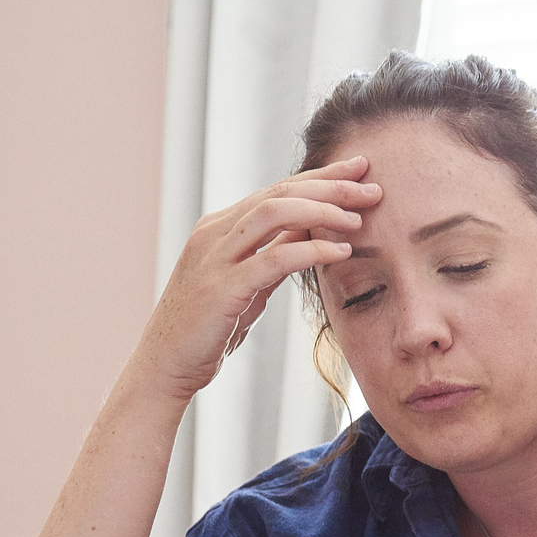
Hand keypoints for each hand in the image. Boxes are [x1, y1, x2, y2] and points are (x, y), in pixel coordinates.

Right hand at [131, 157, 381, 400]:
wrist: (164, 366)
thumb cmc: (207, 329)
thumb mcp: (248, 284)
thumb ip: (274, 256)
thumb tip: (311, 233)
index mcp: (220, 228)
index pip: (277, 190)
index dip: (320, 178)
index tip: (358, 170)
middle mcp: (215, 233)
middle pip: (279, 193)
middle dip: (329, 186)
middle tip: (372, 186)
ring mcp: (215, 257)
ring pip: (273, 213)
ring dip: (322, 211)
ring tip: (359, 218)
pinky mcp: (222, 287)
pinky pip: (273, 258)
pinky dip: (311, 251)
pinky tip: (342, 253)